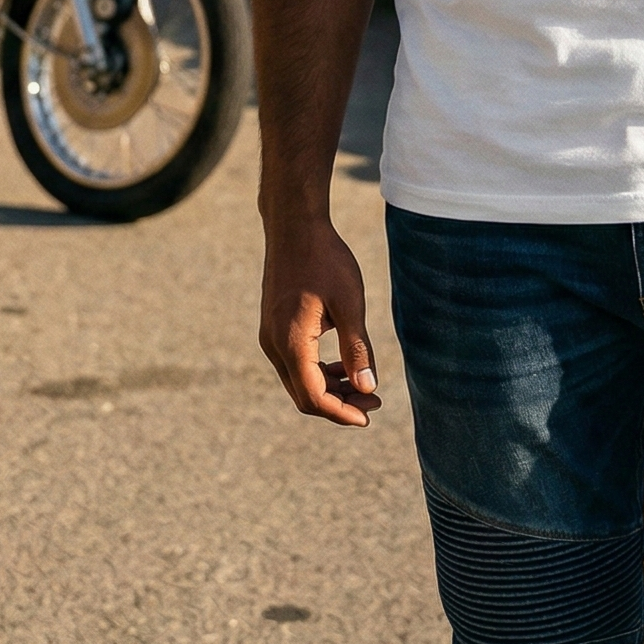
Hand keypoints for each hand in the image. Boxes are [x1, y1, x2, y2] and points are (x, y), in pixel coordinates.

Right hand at [259, 218, 381, 426]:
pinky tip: (343, 365)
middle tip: (373, 400)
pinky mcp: (273, 327)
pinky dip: (318, 372)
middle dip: (339, 404)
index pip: (314, 397)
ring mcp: (270, 336)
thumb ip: (357, 347)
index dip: (342, 413)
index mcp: (292, 342)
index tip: (368, 416)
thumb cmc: (325, 259)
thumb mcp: (349, 303)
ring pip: (298, 381)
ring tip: (363, 384)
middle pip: (304, 395)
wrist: (294, 227)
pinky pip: (294, 363)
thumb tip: (367, 386)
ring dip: (329, 389)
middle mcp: (274, 345)